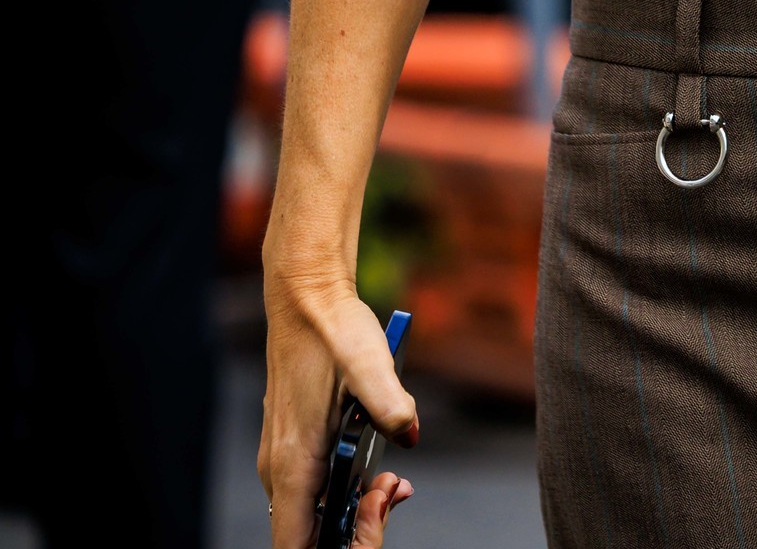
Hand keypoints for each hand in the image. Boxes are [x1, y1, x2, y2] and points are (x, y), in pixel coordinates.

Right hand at [259, 273, 419, 548]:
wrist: (307, 298)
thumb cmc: (334, 329)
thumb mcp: (369, 362)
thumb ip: (390, 404)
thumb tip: (411, 436)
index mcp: (294, 463)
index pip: (295, 545)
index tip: (369, 525)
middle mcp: (279, 470)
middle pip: (306, 536)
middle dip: (350, 530)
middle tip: (394, 492)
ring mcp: (281, 459)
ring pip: (309, 514)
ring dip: (349, 509)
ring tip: (390, 480)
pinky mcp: (290, 446)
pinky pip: (310, 490)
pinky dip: (341, 490)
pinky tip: (374, 464)